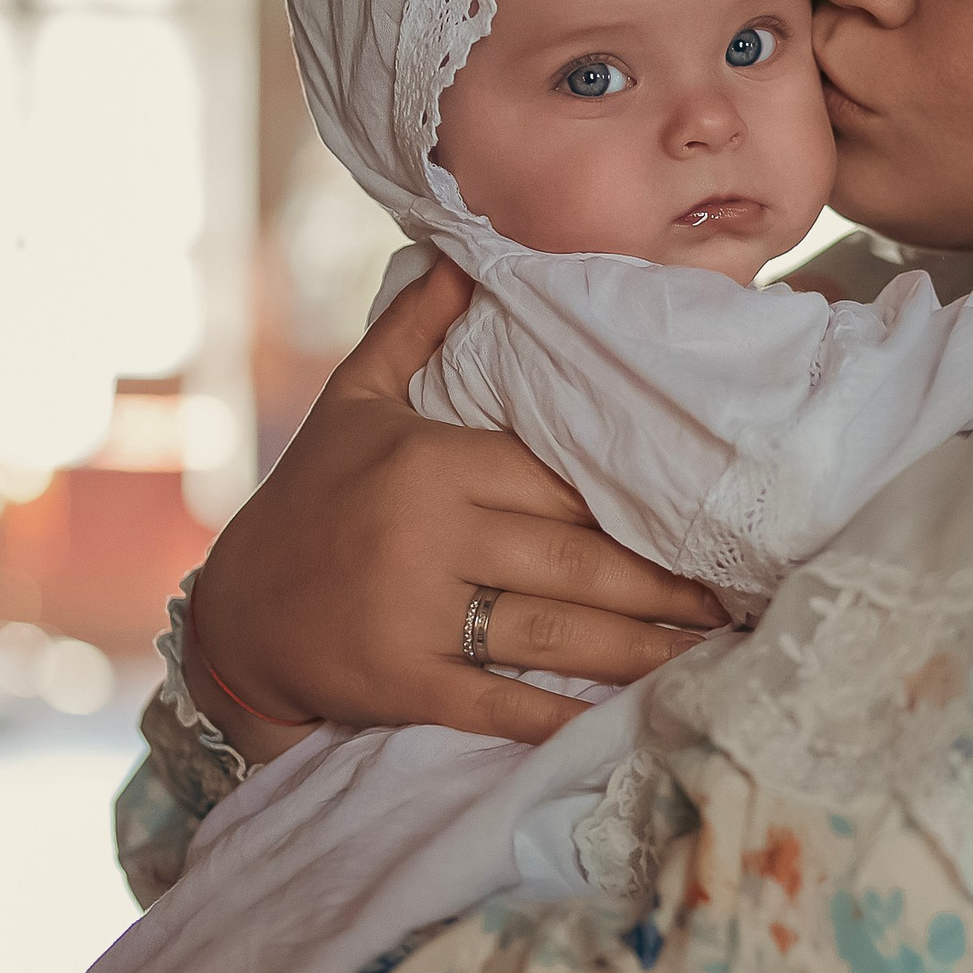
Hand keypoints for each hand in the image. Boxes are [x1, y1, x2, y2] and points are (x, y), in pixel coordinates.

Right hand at [188, 259, 725, 752]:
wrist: (233, 618)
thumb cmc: (306, 502)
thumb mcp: (353, 404)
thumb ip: (413, 330)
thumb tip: (465, 253)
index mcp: (433, 461)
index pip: (560, 482)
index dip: (637, 506)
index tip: (706, 517)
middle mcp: (430, 534)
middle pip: (577, 560)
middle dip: (665, 583)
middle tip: (740, 594)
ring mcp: (417, 614)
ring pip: (555, 631)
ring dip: (641, 648)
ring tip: (709, 650)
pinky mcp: (406, 683)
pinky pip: (500, 701)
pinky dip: (562, 715)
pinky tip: (622, 719)